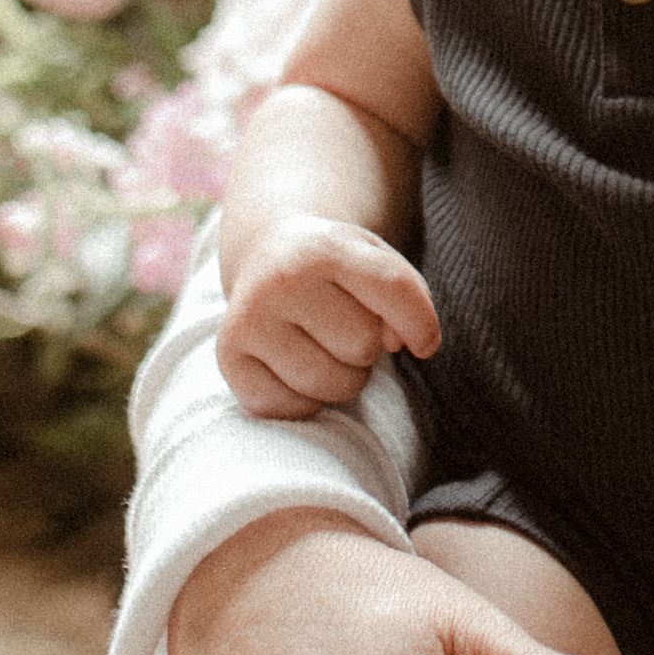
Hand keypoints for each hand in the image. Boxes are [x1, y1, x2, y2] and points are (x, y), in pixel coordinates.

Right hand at [221, 213, 436, 416]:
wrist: (269, 256)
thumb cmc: (337, 272)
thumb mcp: (376, 263)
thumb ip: (405, 298)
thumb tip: (394, 343)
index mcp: (325, 246)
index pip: (394, 290)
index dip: (421, 325)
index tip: (424, 343)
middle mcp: (281, 279)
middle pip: (363, 345)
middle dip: (367, 348)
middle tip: (343, 328)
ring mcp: (249, 318)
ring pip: (330, 384)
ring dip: (341, 378)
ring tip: (323, 348)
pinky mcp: (229, 357)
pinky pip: (291, 407)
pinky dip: (305, 400)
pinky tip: (294, 368)